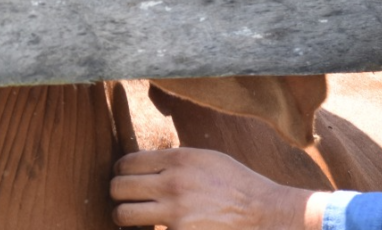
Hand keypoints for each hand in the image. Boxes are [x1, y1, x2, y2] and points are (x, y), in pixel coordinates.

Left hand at [110, 147, 327, 229]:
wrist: (263, 213)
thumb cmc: (236, 184)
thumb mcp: (207, 159)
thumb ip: (174, 159)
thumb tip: (142, 164)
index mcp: (179, 159)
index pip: (126, 162)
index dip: (122, 170)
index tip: (127, 177)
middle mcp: (172, 184)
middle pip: (118, 188)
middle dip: (119, 194)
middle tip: (128, 198)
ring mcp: (175, 213)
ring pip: (122, 215)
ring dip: (124, 216)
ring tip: (134, 218)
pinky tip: (154, 229)